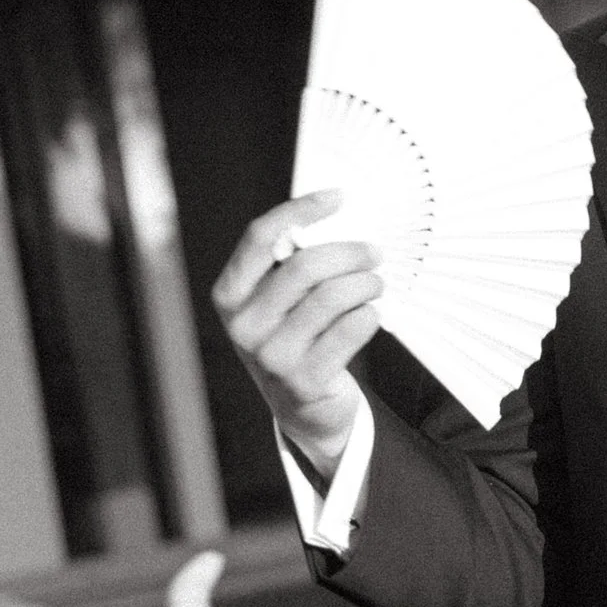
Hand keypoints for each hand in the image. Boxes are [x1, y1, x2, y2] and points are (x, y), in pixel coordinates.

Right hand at [212, 194, 383, 481]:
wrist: (304, 410)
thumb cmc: (295, 339)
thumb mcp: (276, 303)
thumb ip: (290, 263)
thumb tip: (336, 212)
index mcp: (230, 295)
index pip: (260, 237)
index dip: (301, 210)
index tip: (338, 197)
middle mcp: (243, 326)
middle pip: (305, 266)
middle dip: (350, 253)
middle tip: (374, 253)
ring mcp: (271, 357)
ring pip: (333, 297)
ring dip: (366, 284)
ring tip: (376, 284)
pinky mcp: (305, 381)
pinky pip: (351, 328)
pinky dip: (369, 315)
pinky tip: (369, 315)